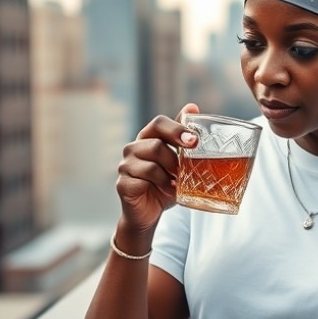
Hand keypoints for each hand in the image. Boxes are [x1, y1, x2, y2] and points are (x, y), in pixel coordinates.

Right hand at [116, 103, 199, 233]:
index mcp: (147, 138)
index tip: (194, 141)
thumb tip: (192, 106)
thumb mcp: (178, 160)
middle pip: (155, 145)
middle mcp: (133, 148)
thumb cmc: (165, 183)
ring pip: (151, 165)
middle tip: (185, 171)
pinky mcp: (122, 184)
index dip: (176, 129)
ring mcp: (125, 166)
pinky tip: (169, 190)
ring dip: (169, 176)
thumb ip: (182, 135)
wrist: (150, 212)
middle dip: (175, 160)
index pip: (158, 123)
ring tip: (178, 184)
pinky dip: (161, 186)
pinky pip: (143, 181)